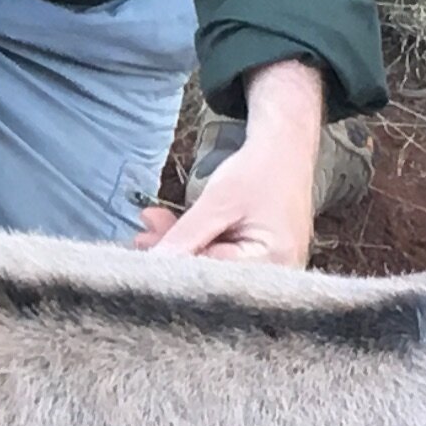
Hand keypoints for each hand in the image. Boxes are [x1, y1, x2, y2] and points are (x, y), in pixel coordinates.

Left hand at [137, 61, 323, 268]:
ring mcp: (269, 269)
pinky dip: (197, 241)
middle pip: (213, 274)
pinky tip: (168, 228)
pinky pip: (220, 256)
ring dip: (180, 245)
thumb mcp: (218, 201)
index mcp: (274, 264)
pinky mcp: (257, 260)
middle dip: (175, 253)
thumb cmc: (259, 170)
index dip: (176, 265)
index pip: (214, 276)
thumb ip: (185, 236)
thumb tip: (152, 264)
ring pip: (212, 264)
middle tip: (140, 236)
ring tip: (151, 223)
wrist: (285, 149)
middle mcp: (277, 275)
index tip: (145, 248)